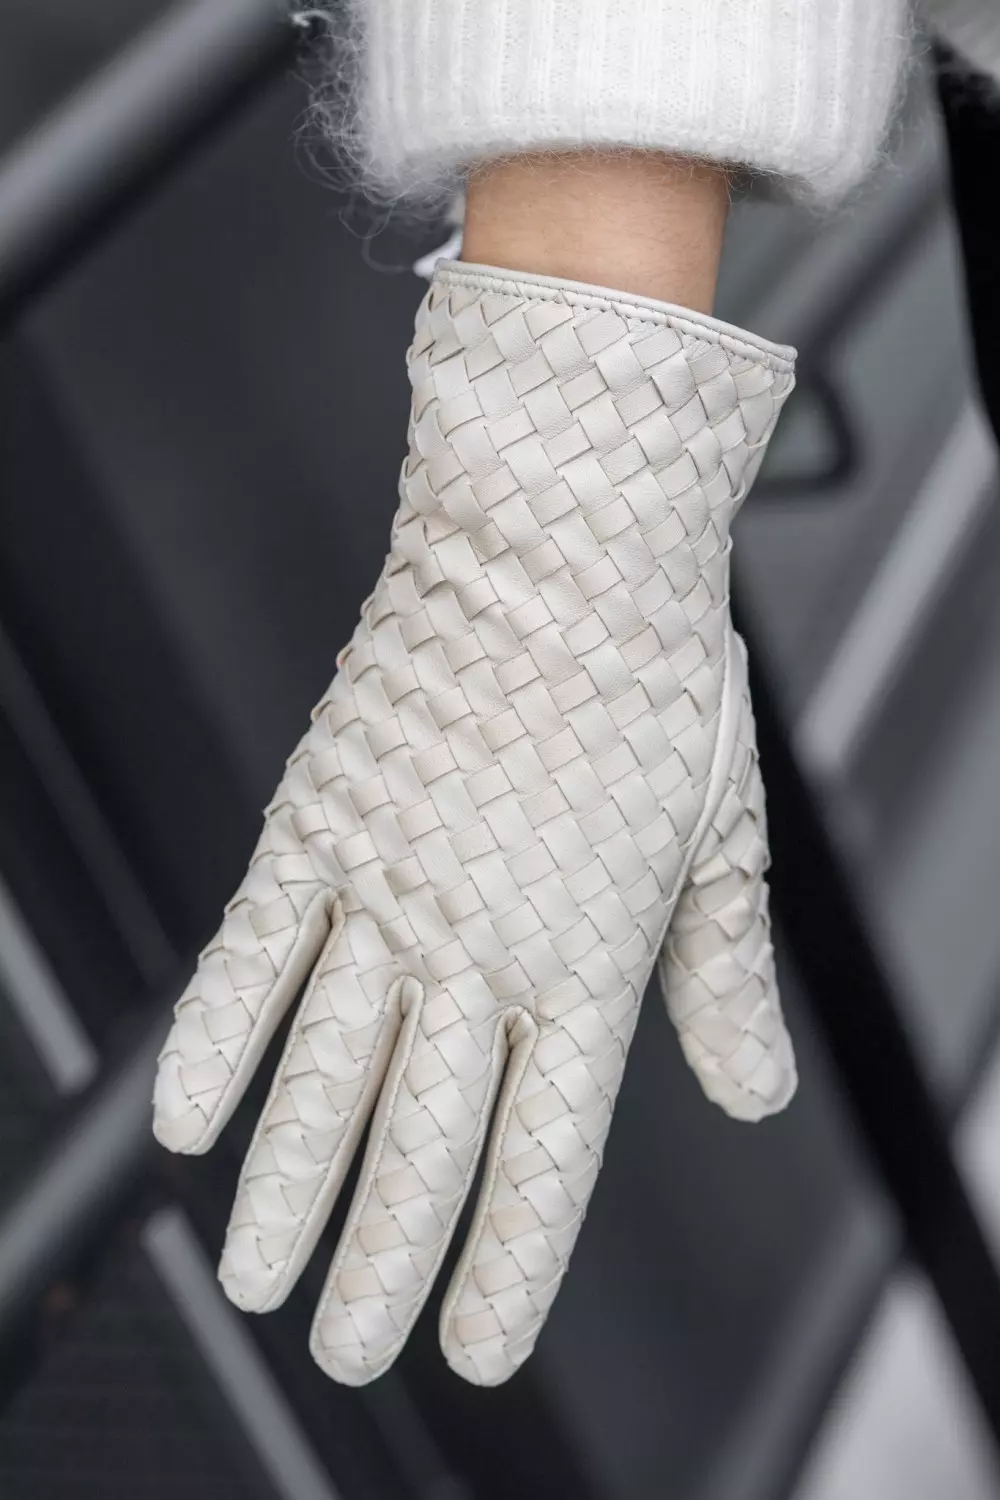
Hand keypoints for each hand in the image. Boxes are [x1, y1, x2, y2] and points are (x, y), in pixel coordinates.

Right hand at [153, 260, 797, 1386]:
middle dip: (381, 1260)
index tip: (473, 1343)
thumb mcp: (722, 833)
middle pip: (421, 1138)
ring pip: (325, 1067)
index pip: (544, 1153)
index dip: (506, 1264)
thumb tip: (749, 1089)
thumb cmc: (646, 673)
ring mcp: (389, 886)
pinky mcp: (320, 823)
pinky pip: (251, 951)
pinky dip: (217, 1038)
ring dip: (285, 1182)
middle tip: (343, 1343)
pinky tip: (186, 1117)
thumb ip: (720, 978)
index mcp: (589, 956)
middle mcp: (481, 941)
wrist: (560, 541)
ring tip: (252, 1275)